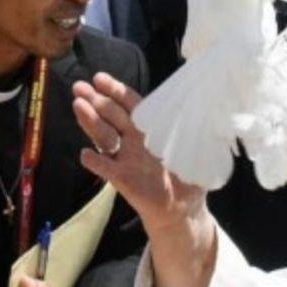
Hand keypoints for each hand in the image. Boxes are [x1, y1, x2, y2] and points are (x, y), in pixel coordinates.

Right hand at [73, 72, 206, 235]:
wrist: (181, 207)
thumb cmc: (187, 175)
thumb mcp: (194, 149)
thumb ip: (195, 131)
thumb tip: (207, 110)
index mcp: (150, 128)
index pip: (131, 104)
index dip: (115, 90)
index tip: (99, 78)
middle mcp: (133, 139)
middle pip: (111, 115)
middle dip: (95, 100)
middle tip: (79, 87)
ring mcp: (125, 157)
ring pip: (105, 135)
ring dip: (91, 121)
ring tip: (78, 105)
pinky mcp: (122, 178)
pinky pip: (106, 168)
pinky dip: (96, 162)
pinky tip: (86, 154)